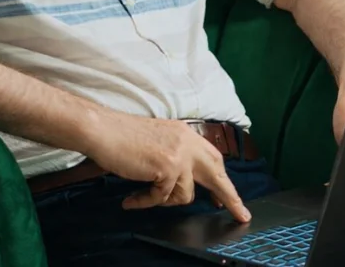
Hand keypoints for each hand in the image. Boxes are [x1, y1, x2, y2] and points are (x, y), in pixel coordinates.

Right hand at [85, 113, 251, 221]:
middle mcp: (188, 142)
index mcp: (186, 134)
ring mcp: (180, 154)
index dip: (222, 178)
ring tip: (142, 195)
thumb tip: (184, 182)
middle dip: (229, 197)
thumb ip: (175, 156)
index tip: (229, 197)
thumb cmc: (122, 137)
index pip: (213, 158)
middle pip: (217, 174)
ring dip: (164, 199)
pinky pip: (162, 197)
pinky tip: (131, 200)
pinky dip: (146, 201)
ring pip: (185, 193)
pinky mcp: (168, 167)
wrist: (104, 130)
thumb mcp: (158, 141)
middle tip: (240, 214)